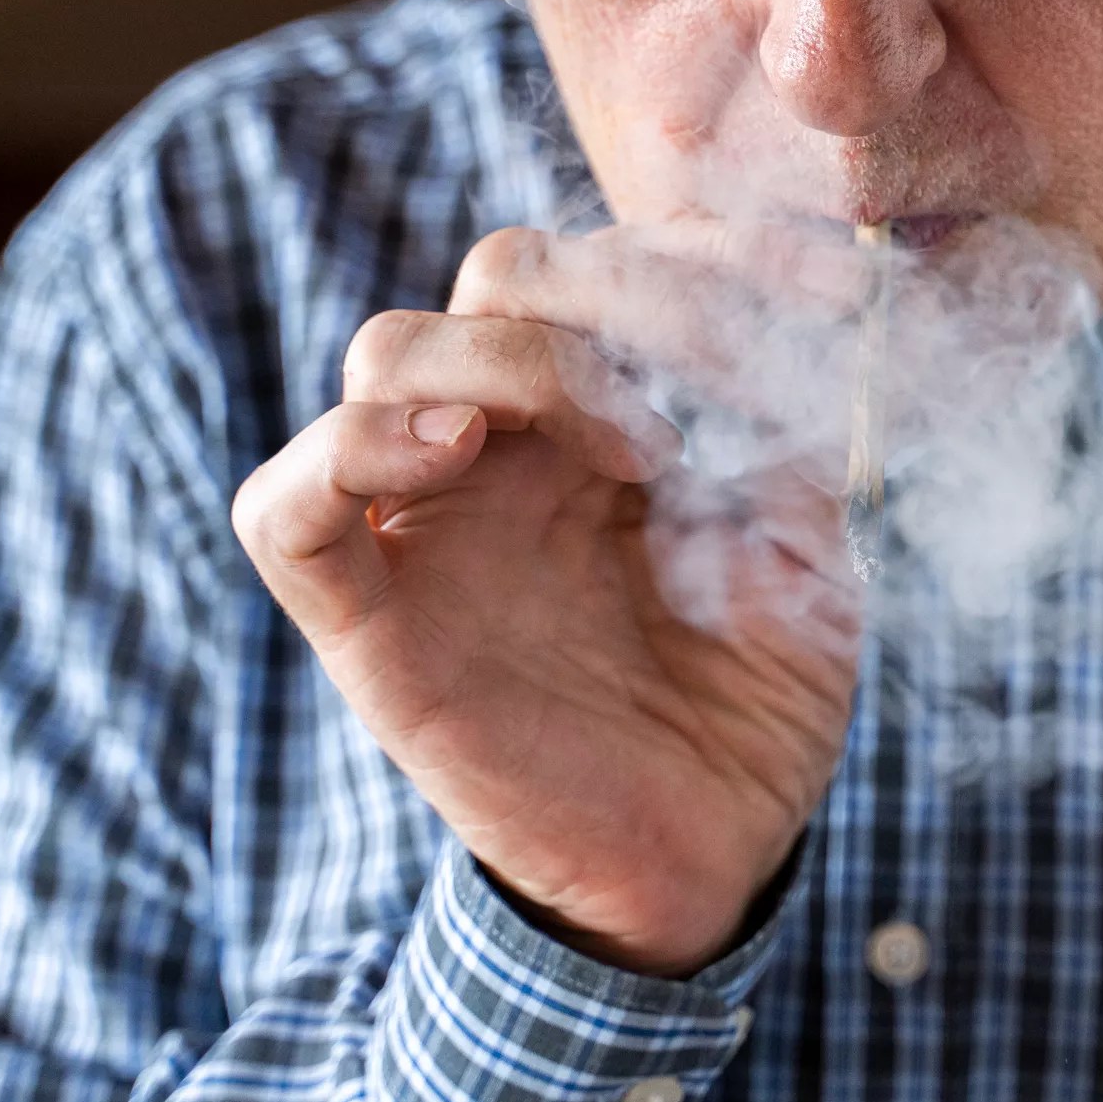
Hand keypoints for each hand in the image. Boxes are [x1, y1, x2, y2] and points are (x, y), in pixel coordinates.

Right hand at [232, 225, 866, 976]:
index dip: (695, 249)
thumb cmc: (756, 696)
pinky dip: (349, 450)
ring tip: (637, 451)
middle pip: (497, 278)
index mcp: (598, 420)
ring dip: (520, 360)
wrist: (712, 852)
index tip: (818, 290)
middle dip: (617, 289)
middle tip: (716, 383)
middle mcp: (507, 454)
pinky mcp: (372, 623)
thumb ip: (784, 421)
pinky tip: (458, 449)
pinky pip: (284, 510)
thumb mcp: (809, 539)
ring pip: (390, 352)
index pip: (597, 261)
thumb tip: (783, 303)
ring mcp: (432, 529)